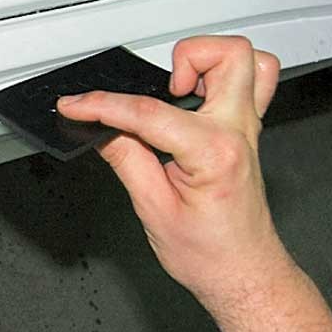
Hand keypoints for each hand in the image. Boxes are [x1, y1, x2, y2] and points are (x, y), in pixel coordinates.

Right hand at [57, 36, 288, 307]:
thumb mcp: (152, 209)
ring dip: (209, 61)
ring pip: (248, 59)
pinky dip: (225, 75)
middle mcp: (238, 132)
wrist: (243, 274)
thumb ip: (125, 158)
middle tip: (155, 88)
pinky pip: (255, 81)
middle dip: (182, 59)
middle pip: (224, 57)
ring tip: (178, 87)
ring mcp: (249, 128)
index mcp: (213, 153)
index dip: (102, 105)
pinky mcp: (248, 132)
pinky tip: (197, 94)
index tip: (76, 105)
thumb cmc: (210, 254)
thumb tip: (100, 129)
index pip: (148, 112)